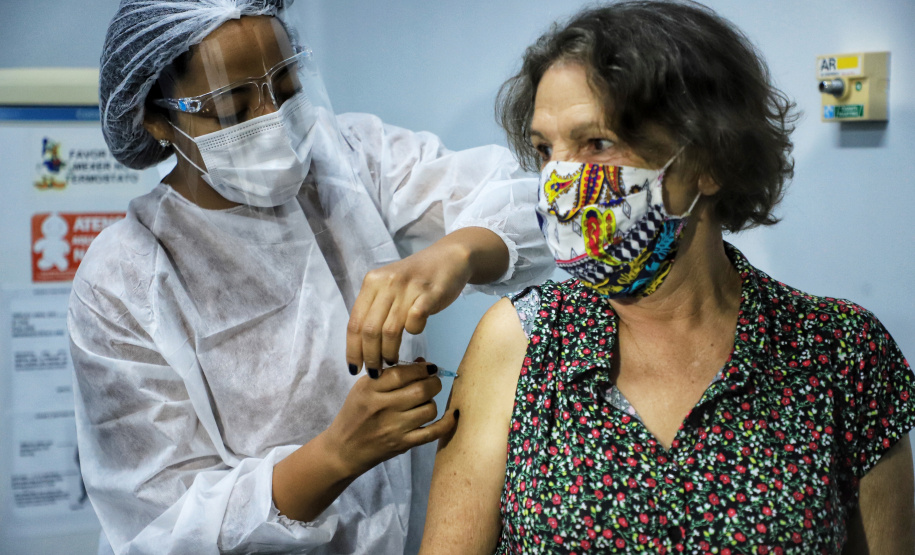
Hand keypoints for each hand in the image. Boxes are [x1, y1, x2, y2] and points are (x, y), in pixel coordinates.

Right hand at [323, 361, 455, 476]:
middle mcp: (383, 407)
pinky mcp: (403, 444)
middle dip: (433, 383)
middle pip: (421, 390)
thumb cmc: (354, 414)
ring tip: (425, 401)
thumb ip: (390, 375)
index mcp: (370, 389)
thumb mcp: (363, 389)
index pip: (403, 373)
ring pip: (429, 408)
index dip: (421, 368)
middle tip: (432, 382)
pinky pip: (433, 432)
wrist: (344, 450)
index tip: (428, 368)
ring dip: (433, 402)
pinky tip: (451, 415)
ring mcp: (394, 428)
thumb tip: (423, 363)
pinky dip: (446, 423)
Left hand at [346, 228, 507, 375]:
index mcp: (372, 282)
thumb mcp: (389, 286)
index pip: (354, 322)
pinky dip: (414, 332)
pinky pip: (415, 321)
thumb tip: (361, 343)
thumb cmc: (417, 278)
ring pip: (390, 330)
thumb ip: (375, 308)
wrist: (449, 257)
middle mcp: (386, 283)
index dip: (353, 350)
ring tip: (392, 362)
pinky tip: (415, 334)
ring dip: (389, 352)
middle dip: (370, 357)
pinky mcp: (429, 293)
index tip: (355, 368)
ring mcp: (408, 288)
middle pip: (370, 330)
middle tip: (376, 372)